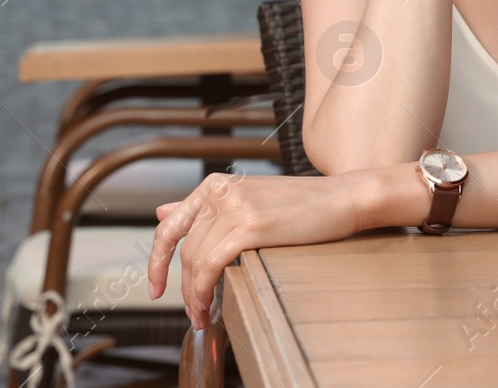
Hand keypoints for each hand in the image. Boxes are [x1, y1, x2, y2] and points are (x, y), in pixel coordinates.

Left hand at [146, 171, 368, 328]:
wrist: (341, 198)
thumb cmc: (301, 204)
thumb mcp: (247, 199)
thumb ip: (204, 207)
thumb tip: (161, 211)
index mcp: (216, 183)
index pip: (170, 226)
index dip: (156, 261)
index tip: (155, 287)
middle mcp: (220, 190)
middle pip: (184, 249)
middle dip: (181, 287)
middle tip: (192, 312)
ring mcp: (234, 206)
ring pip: (195, 261)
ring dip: (193, 295)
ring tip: (201, 315)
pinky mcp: (249, 225)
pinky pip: (211, 265)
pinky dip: (204, 290)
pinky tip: (208, 305)